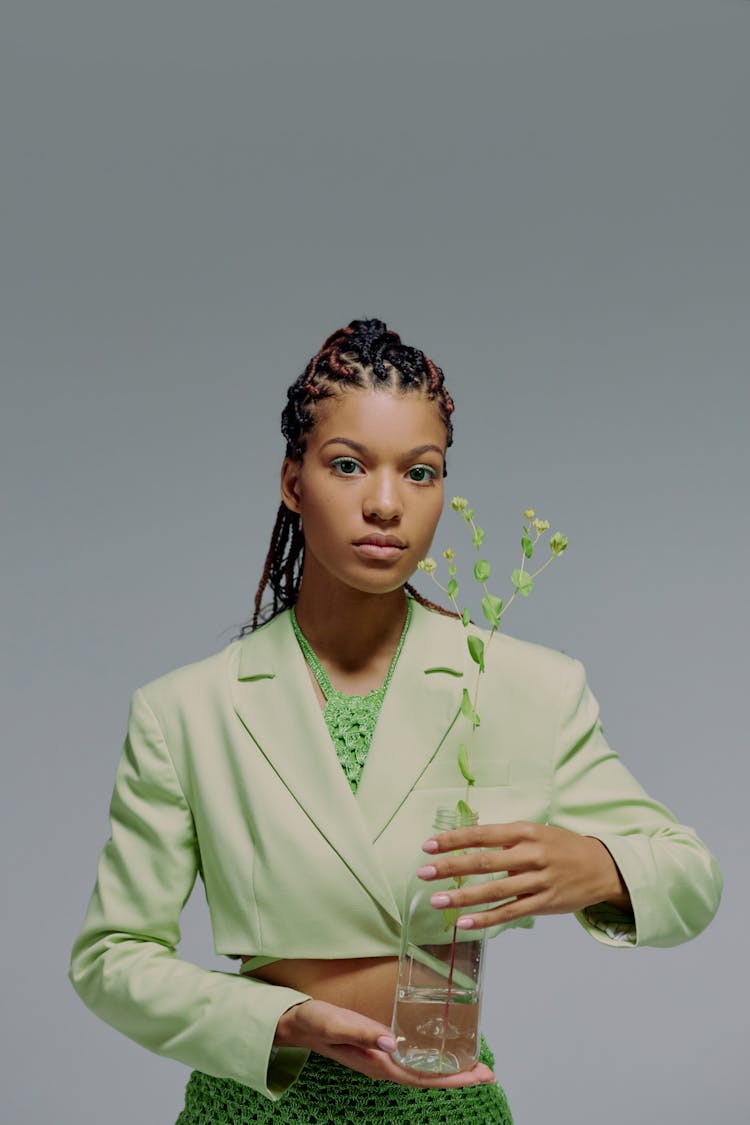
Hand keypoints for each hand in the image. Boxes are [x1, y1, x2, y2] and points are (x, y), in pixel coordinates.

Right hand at [274, 998, 494, 1087]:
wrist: (292, 1023)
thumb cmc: (313, 1020)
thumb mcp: (336, 1022)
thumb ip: (363, 1032)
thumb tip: (393, 1043)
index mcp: (375, 1062)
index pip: (420, 1076)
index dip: (451, 1077)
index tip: (478, 1074)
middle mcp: (380, 1064)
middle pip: (426, 1077)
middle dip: (457, 1076)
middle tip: (488, 1072)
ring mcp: (378, 1058)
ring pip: (419, 1070)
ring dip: (446, 1070)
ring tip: (471, 1065)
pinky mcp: (375, 1048)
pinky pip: (409, 1061)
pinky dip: (428, 1060)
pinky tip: (436, 1052)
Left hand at [418, 821, 631, 929]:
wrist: (603, 866)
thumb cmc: (561, 846)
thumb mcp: (536, 832)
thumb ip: (506, 839)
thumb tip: (468, 844)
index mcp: (525, 832)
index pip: (482, 834)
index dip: (454, 840)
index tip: (428, 845)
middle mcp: (530, 854)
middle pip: (484, 862)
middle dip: (450, 868)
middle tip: (423, 872)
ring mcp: (538, 881)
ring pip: (494, 891)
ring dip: (463, 897)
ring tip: (437, 901)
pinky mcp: (544, 903)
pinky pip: (510, 912)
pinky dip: (486, 918)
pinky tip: (465, 923)